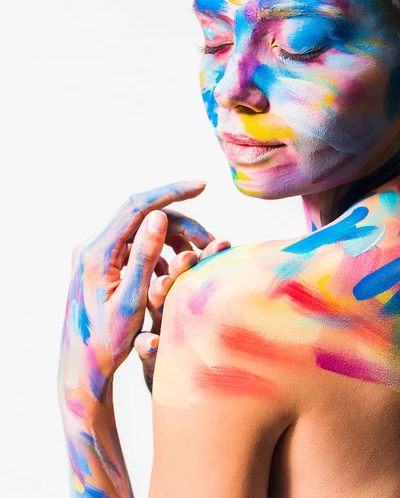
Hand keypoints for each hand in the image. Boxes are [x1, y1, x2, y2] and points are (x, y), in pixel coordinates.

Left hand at [59, 180, 213, 405]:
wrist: (83, 366)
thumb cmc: (107, 342)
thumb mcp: (131, 301)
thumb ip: (144, 256)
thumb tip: (159, 216)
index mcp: (97, 253)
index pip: (136, 207)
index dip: (170, 193)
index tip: (201, 185)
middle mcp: (92, 246)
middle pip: (142, 219)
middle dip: (180, 224)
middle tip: (211, 241)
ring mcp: (95, 254)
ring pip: (141, 231)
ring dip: (172, 239)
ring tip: (197, 257)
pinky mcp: (101, 263)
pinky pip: (134, 246)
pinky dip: (158, 252)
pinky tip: (174, 270)